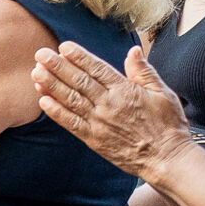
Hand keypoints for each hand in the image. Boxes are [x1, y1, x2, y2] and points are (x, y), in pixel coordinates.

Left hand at [32, 42, 196, 179]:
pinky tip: (42, 101)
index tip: (63, 46)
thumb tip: (133, 51)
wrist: (167, 159)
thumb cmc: (168, 125)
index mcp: (126, 91)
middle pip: (79, 81)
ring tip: (36, 72)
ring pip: (71, 100)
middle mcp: (109, 105)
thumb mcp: (163, 93)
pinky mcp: (93, 139)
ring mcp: (99, 122)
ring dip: (51, 85)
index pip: (97, 69)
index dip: (79, 57)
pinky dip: (56, 112)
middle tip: (40, 54)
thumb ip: (144, 72)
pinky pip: (71, 123)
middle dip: (58, 66)